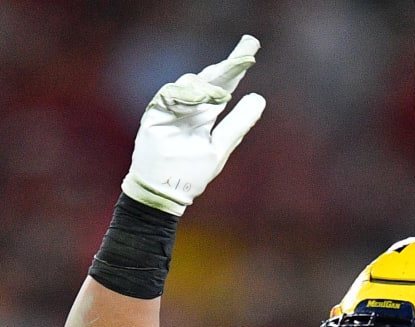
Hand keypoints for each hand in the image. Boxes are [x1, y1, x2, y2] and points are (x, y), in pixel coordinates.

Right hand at [121, 35, 266, 215]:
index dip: (236, 68)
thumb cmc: (191, 174)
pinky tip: (204, 94)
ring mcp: (172, 109)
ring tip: (223, 88)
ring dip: (209, 82)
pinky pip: (169, 95)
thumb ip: (238, 123)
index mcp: (205, 114)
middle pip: (209, 78)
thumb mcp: (220, 147)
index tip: (252, 48)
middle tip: (249, 45)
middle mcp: (189, 107)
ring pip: (190, 83)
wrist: (163, 193)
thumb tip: (258, 98)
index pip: (223, 85)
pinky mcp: (155, 115)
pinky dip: (186, 93)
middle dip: (228, 64)